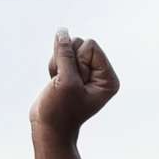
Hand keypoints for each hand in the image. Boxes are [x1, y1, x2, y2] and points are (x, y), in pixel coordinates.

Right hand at [32, 29, 119, 158]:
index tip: (75, 82)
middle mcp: (100, 74)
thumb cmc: (61, 110)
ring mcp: (86, 72)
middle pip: (79, 43)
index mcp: (109, 78)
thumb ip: (65, 53)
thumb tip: (62, 31)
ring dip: (58, 64)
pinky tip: (55, 83)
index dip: (77, 60)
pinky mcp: (73, 71)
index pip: (90, 45)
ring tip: (60, 85)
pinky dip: (54, 66)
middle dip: (66, 62)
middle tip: (66, 85)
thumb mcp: (66, 80)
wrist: (49, 127)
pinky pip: (60, 53)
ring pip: (67, 47)